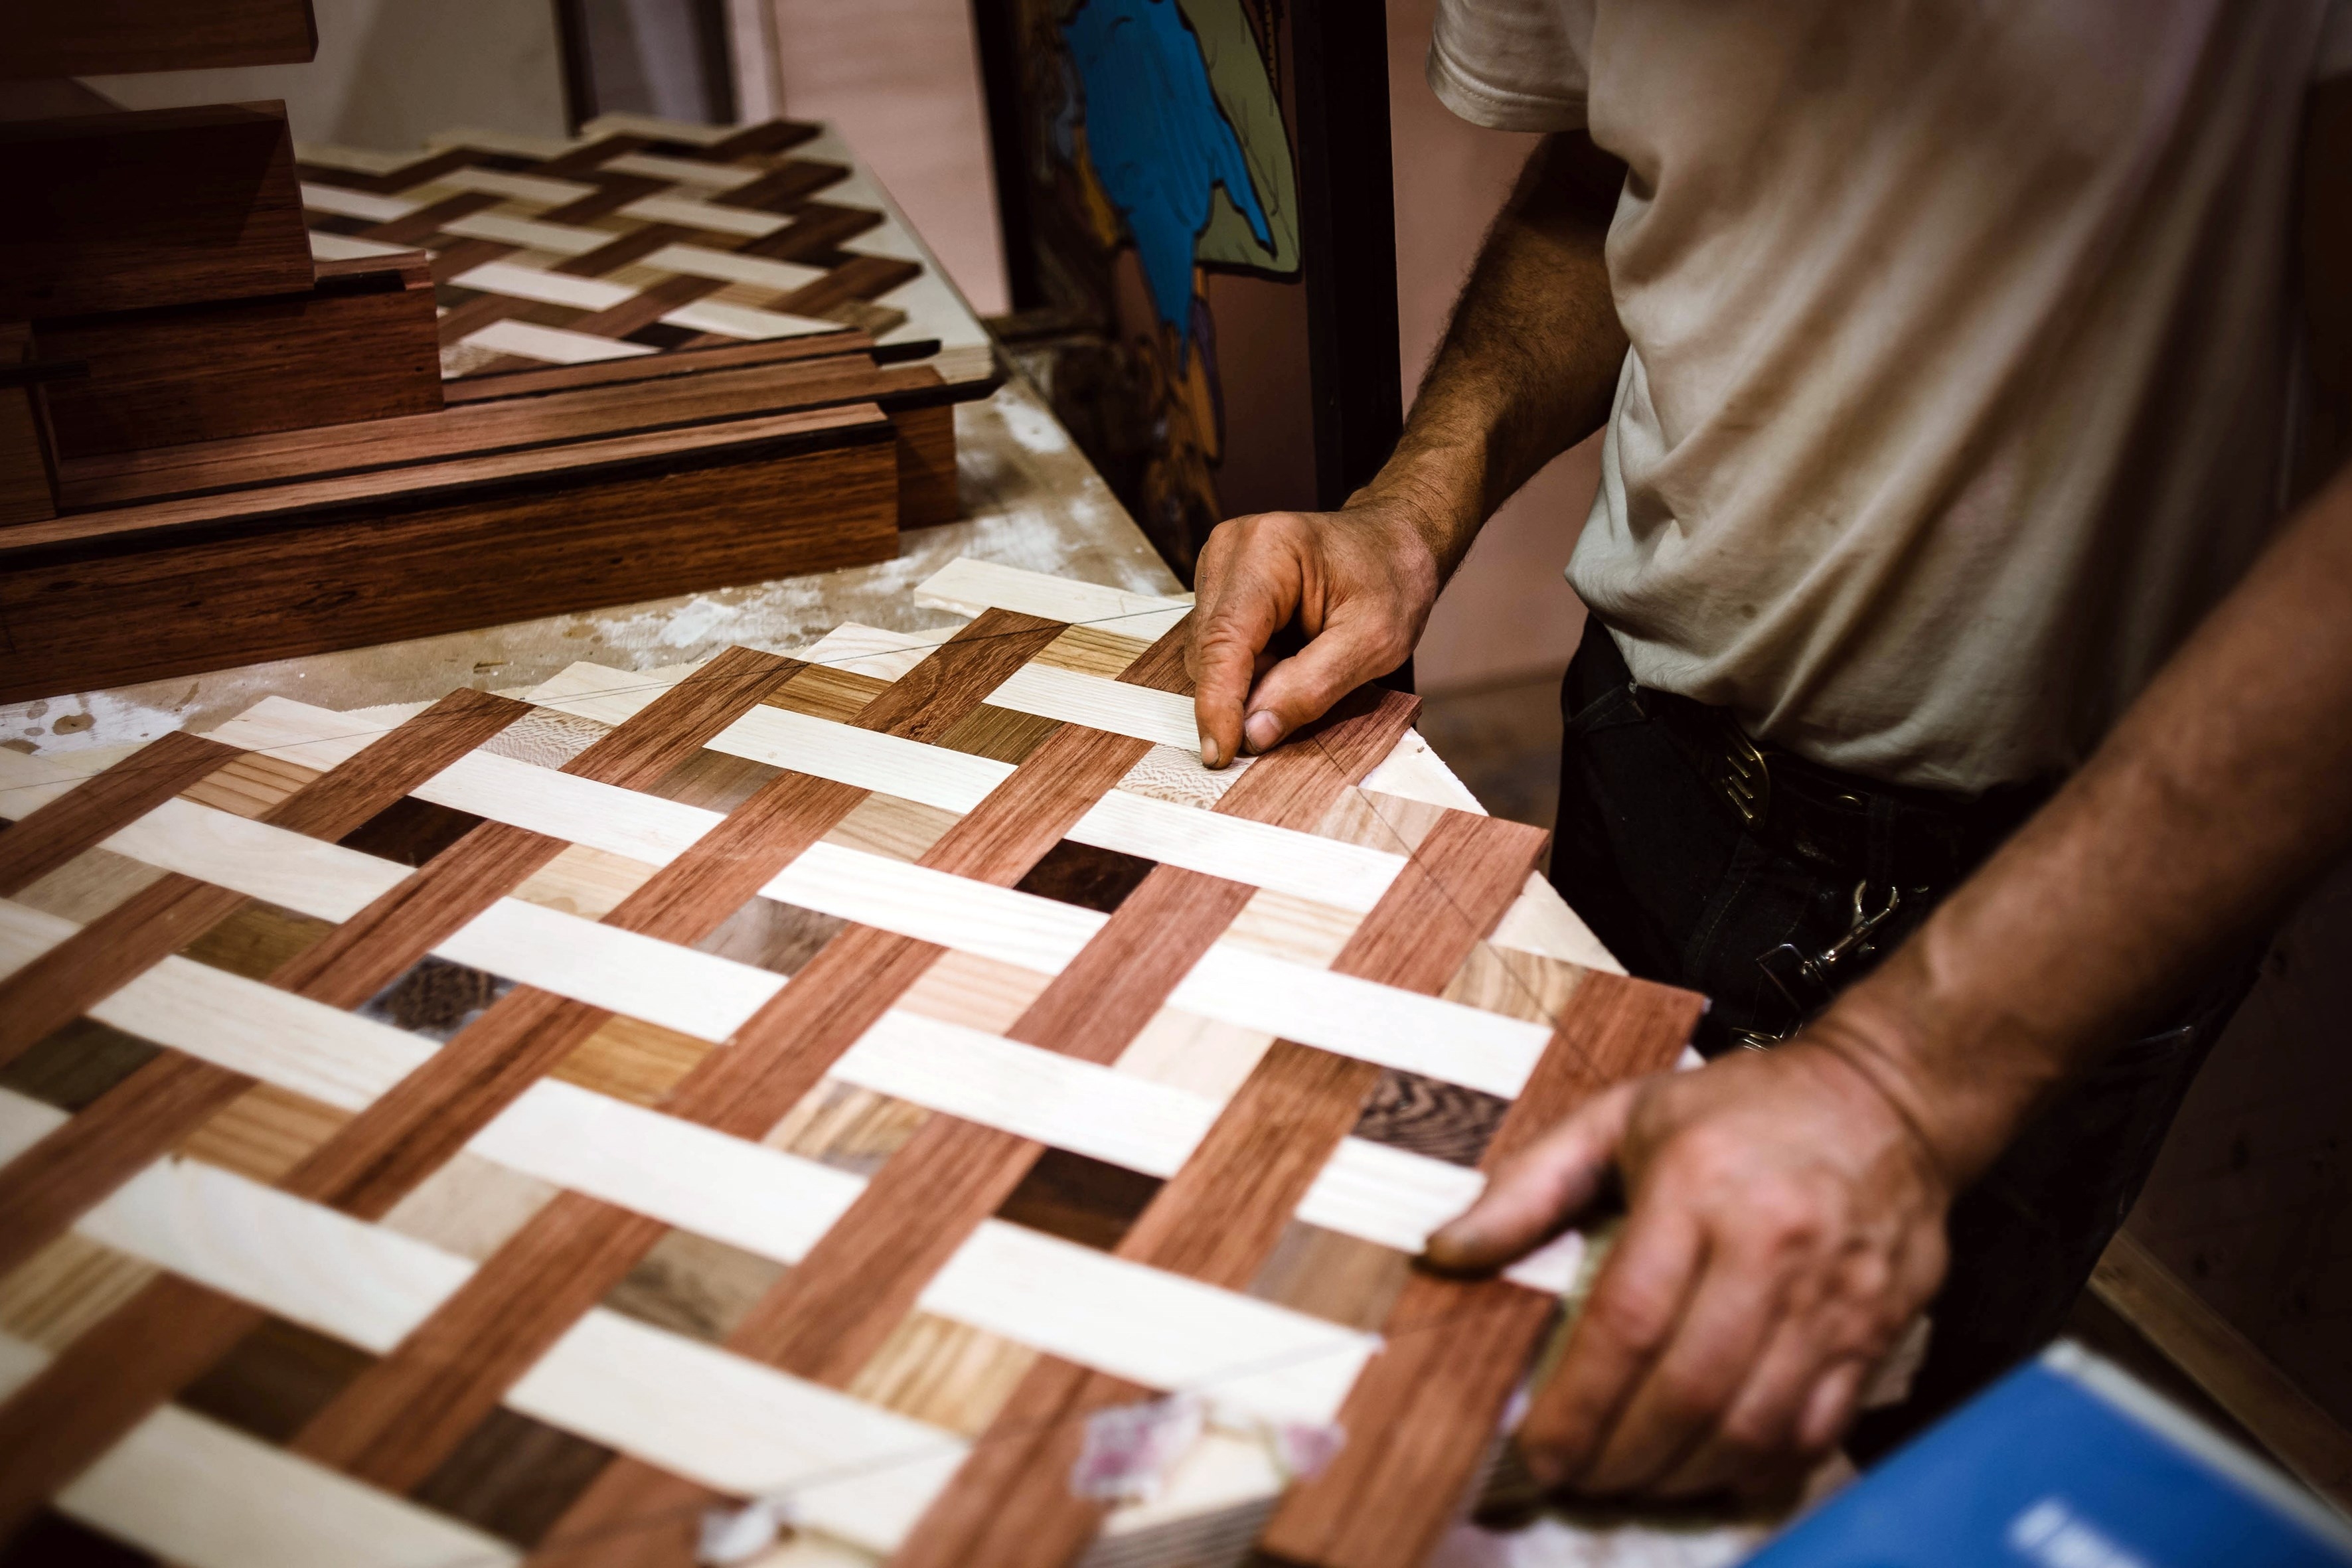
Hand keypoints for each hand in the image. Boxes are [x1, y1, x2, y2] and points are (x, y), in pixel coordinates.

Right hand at [1187, 500, 1441, 766]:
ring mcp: (1219, 564)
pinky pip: (1218, 646)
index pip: (1224, 640)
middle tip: (1304, 699)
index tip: (1220, 755)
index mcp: (1267, 550)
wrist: (1394, 543)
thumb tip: (1254, 732)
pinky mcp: (1220, 584)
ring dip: (1250, 679)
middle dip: (1243, 694)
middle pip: (1210, 650)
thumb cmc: (1391, 580)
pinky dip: (1251, 666)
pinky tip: (1288, 654)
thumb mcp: (1375, 642)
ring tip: (1306, 661)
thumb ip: (1313, 688)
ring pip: (1209, 653)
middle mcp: (1230, 550)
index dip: (1218, 704)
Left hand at [1425, 1038, 1951, 1496]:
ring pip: (1753, 1425)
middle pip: (1689, 1390)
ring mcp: (1835, 1295)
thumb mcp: (1619, 1114)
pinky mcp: (1877, 1329)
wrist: (1888, 1096)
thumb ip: (1527, 1185)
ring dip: (1683, 1475)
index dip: (1578, 1405)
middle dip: (1622, 1456)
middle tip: (1577, 1479)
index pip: (1628, 1323)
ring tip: (1632, 1481)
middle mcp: (1771, 1245)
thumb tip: (1443, 1250)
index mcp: (1696, 1186)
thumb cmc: (1739, 1107)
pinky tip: (1710, 1471)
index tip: (1536, 1450)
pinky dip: (1757, 1467)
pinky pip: (1816, 1429)